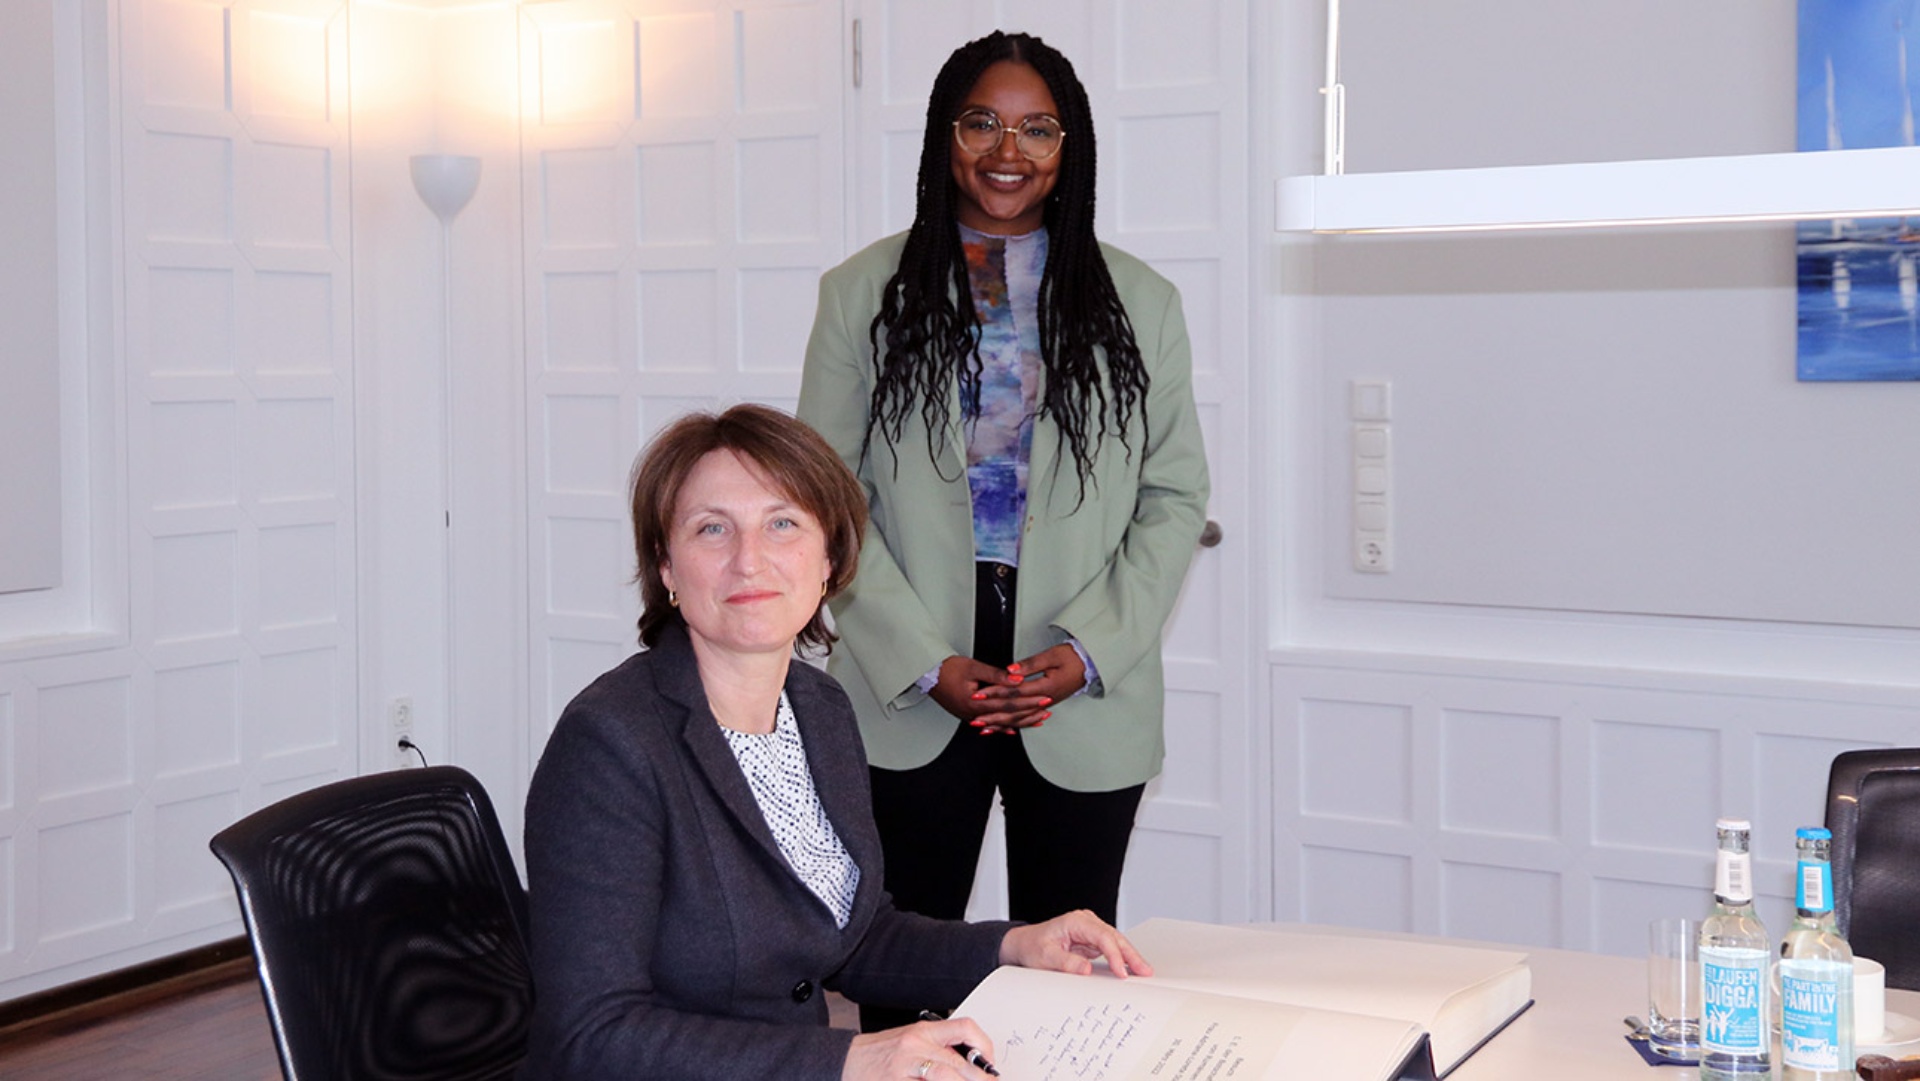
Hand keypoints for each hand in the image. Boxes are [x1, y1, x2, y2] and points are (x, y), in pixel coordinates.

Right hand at [843, 1019, 998, 1080]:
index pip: (964, 1028)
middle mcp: (915, 1046)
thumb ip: (938, 1047)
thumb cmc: (879, 1054)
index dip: (984, 1045)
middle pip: (959, 1064)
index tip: (990, 1063)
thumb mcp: (910, 1040)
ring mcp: (904, 1068)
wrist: (843, 1061)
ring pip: (945, 1076)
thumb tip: (972, 1063)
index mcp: (922, 1031)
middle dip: (980, 1079)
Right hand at [927, 655, 1051, 731]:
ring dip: (1019, 721)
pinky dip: (1002, 726)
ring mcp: (970, 716)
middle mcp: (974, 713)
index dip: (1027, 701)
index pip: (1008, 703)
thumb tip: (1016, 679)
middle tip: (1046, 710)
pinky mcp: (967, 715)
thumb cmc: (946, 669)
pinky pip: (989, 723)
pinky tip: (1012, 729)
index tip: (1042, 699)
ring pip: (999, 722)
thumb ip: (996, 675)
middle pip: (1007, 715)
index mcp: (976, 702)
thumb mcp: (973, 667)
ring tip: (1036, 720)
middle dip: (1028, 713)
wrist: (927, 674)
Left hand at [967, 644, 1086, 733]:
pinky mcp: (1046, 704)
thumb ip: (1030, 664)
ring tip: (984, 727)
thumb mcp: (1051, 656)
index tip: (980, 694)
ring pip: (1020, 718)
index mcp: (1046, 687)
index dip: (995, 693)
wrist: (1089, 665)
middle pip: (1015, 710)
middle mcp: (1045, 700)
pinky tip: (1003, 727)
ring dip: (1001, 723)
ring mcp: (1046, 704)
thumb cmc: (1072, 658)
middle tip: (975, 718)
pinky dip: (1013, 723)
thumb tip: (1011, 670)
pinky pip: (1027, 718)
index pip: (1014, 692)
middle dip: (993, 714)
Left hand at [999, 910, 1152, 978]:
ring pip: (1115, 942)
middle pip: (1114, 937)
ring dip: (1129, 956)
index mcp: (1076, 921)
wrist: (1023, 945)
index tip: (1121, 972)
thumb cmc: (1032, 947)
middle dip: (1130, 954)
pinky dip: (1120, 958)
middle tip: (1145, 971)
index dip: (1114, 954)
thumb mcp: (1045, 956)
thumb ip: (1066, 962)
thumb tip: (1087, 969)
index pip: (1102, 936)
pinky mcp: (1091, 940)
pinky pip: (1110, 948)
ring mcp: (1090, 930)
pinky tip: (1130, 968)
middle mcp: (1086, 922)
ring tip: (1144, 971)